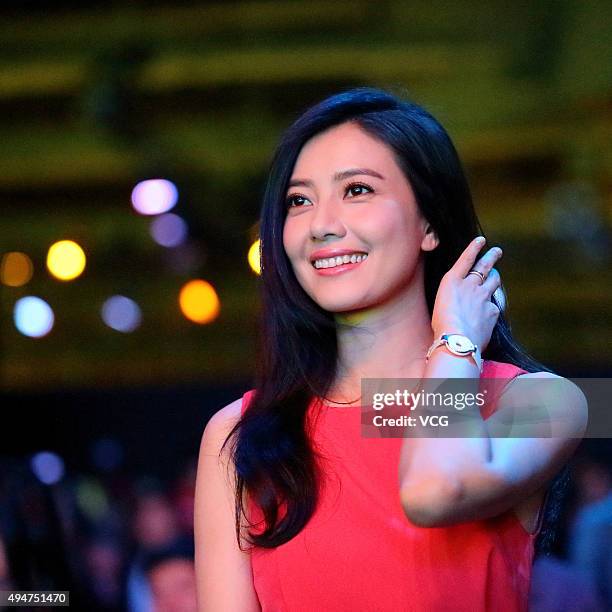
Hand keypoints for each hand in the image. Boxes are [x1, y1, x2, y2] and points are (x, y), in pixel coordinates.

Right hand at [431, 236, 501, 353]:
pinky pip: (495, 305)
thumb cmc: (442, 327)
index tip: (481, 240)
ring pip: (494, 281)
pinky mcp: (493, 310)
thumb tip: (466, 303)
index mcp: (451, 282)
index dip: (474, 248)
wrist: (457, 340)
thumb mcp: (441, 306)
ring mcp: (483, 296)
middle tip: (497, 251)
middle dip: (492, 256)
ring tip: (496, 276)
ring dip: (495, 277)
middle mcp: (469, 285)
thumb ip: (455, 299)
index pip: (466, 259)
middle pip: (485, 266)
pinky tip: (488, 312)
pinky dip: (492, 306)